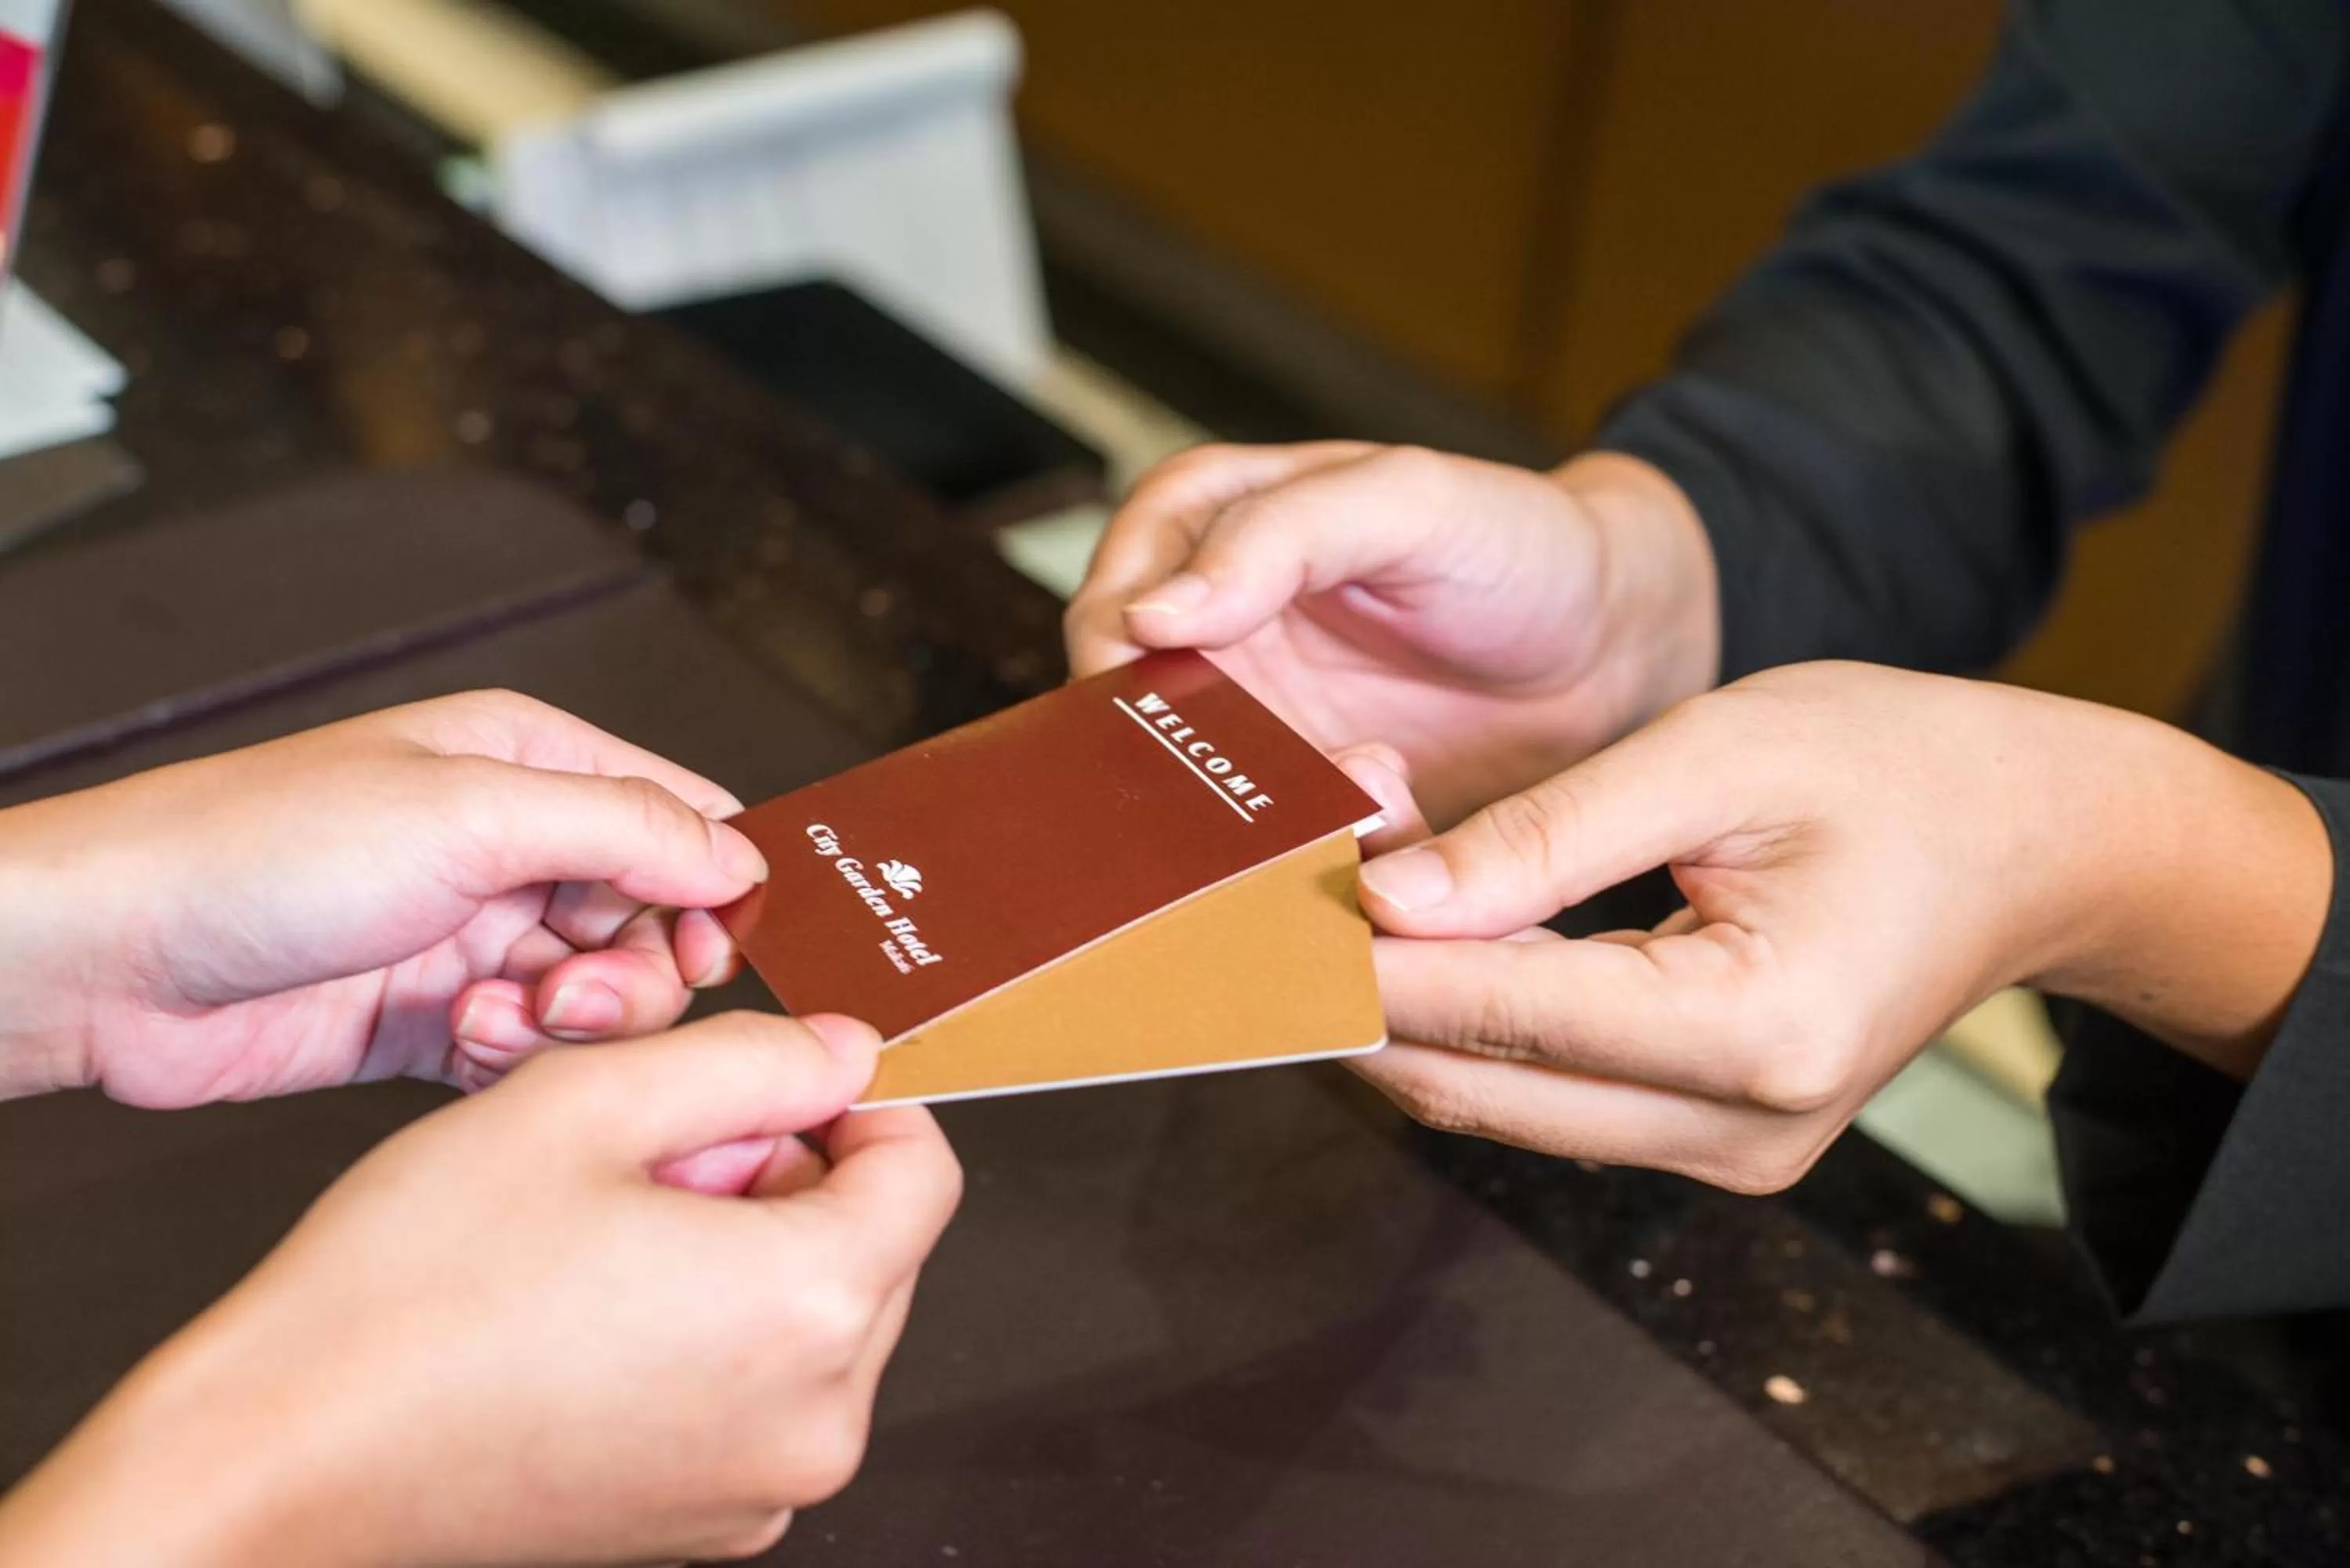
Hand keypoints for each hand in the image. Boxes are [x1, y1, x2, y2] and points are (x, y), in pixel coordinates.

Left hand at [0, 691, 766, 1106]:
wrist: (113, 959)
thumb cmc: (259, 849)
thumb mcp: (469, 813)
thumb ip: (625, 828)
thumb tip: (740, 857)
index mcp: (531, 763)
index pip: (683, 816)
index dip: (717, 885)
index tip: (709, 946)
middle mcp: (512, 848)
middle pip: (653, 924)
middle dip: (633, 972)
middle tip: (573, 993)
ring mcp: (475, 937)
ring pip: (599, 1001)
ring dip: (566, 1023)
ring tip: (493, 1014)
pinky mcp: (435, 1021)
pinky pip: (531, 1054)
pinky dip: (512, 1059)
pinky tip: (457, 1040)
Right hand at [0, 1012, 962, 1567]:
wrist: (278, 1456)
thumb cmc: (408, 1288)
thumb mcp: (589, 1101)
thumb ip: (749, 1059)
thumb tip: (845, 1050)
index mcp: (810, 1307)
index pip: (925, 1167)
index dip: (852, 1102)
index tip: (768, 1084)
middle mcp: (812, 1420)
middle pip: (876, 1246)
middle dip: (786, 1177)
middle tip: (652, 1159)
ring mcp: (759, 1489)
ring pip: (816, 1318)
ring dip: (744, 1252)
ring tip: (608, 1236)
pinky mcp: (702, 1526)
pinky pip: (758, 1395)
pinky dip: (710, 1335)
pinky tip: (593, 1309)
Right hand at [1065, 443, 1719, 824]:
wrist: (1621, 643)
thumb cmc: (1516, 540)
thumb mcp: (1405, 498)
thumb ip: (1277, 536)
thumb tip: (1145, 618)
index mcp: (1204, 537)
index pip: (1106, 612)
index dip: (1124, 672)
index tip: (1178, 711)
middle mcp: (1210, 643)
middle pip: (1135, 731)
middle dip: (1202, 767)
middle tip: (1292, 776)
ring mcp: (1256, 735)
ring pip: (1200, 806)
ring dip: (1273, 819)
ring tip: (1383, 791)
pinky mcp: (1309, 813)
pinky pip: (1273, 856)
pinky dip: (1323, 858)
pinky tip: (1397, 831)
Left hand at [1345, 663, 2331, 1190]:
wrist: (2040, 842)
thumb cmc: (1900, 767)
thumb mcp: (1718, 755)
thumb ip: (1547, 837)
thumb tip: (1389, 899)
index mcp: (1756, 1030)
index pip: (1499, 1010)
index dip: (1361, 964)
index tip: (1248, 914)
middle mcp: (1740, 1129)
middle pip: (1478, 1088)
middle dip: (1358, 1001)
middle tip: (1250, 915)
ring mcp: (1731, 1154)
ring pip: (1501, 1105)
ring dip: (1406, 1018)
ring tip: (1316, 918)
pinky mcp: (1717, 1142)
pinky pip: (1552, 1098)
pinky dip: (1476, 1030)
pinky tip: (1420, 950)